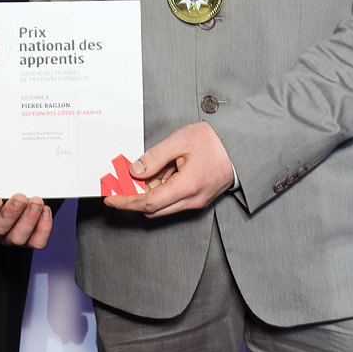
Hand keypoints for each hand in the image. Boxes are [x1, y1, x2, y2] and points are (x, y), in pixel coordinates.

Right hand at [0, 194, 53, 248]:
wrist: (13, 196)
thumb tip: (2, 167)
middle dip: (11, 212)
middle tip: (20, 198)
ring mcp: (7, 238)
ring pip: (17, 237)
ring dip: (29, 219)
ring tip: (36, 202)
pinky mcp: (26, 242)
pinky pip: (36, 242)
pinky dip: (43, 228)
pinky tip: (45, 212)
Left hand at [103, 122, 233, 217]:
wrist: (242, 146)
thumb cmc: (214, 141)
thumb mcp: (180, 141)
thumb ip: (155, 157)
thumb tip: (135, 171)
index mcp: (187, 187)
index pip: (148, 203)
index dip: (126, 202)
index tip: (110, 198)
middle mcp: (192, 200)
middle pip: (153, 209)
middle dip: (133, 198)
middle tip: (119, 182)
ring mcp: (196, 202)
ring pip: (162, 206)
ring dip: (148, 193)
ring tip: (144, 170)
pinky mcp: (198, 198)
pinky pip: (173, 201)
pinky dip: (160, 191)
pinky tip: (158, 173)